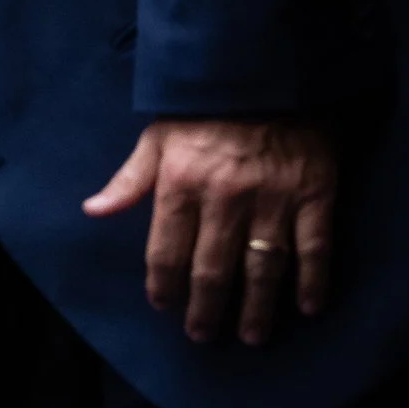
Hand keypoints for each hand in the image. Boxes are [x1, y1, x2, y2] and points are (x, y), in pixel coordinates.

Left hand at [82, 118, 336, 345]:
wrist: (266, 71)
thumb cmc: (203, 109)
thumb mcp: (156, 138)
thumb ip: (128, 180)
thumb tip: (93, 211)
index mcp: (180, 185)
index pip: (166, 251)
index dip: (163, 285)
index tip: (164, 306)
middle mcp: (224, 199)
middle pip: (212, 269)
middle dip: (206, 309)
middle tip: (202, 335)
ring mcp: (272, 198)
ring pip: (263, 267)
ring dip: (256, 307)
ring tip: (250, 336)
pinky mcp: (314, 194)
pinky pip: (315, 246)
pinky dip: (313, 280)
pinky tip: (308, 307)